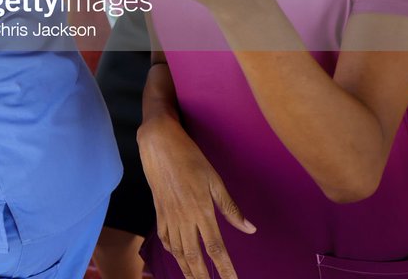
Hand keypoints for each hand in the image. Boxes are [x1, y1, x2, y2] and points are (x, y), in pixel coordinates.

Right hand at [138, 115, 255, 278]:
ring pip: (177, 251)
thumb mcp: (214, 179)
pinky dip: (171, 251)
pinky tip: (176, 256)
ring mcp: (168, 215)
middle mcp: (184, 217)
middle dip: (202, 277)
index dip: (225, 270)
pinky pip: (165, 237)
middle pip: (194, 256)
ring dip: (187, 269)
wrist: (158, 143)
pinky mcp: (158, 210)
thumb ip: (230, 207)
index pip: (215, 249)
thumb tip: (249, 229)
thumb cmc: (190, 157)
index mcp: (201, 210)